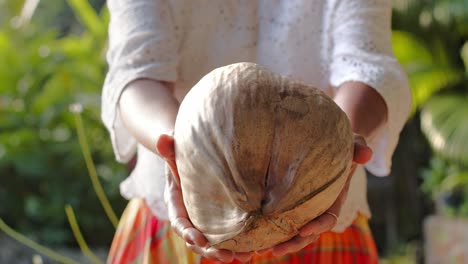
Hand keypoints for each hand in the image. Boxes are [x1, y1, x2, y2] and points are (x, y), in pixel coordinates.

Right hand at [157, 134, 252, 262]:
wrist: (191, 159)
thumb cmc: (183, 156)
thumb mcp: (176, 154)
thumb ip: (169, 150)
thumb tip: (162, 138)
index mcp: (177, 206)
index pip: (180, 224)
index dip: (188, 233)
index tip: (198, 240)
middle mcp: (190, 218)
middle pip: (197, 240)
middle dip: (210, 250)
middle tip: (227, 257)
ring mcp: (204, 222)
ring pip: (214, 243)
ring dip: (228, 253)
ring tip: (247, 257)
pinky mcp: (218, 221)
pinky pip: (227, 237)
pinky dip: (239, 245)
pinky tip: (256, 249)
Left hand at [261, 134, 372, 256]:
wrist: (330, 145)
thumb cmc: (343, 145)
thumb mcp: (353, 144)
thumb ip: (359, 148)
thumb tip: (365, 154)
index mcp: (334, 199)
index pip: (328, 219)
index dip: (316, 226)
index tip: (302, 230)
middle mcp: (320, 208)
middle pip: (308, 233)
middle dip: (293, 243)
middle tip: (275, 250)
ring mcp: (306, 209)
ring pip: (294, 233)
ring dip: (279, 243)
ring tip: (260, 251)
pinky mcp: (292, 204)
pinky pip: (283, 222)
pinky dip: (270, 231)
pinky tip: (255, 239)